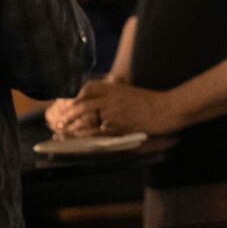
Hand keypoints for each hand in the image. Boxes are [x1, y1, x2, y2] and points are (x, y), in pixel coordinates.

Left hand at [47, 79, 176, 137]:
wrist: (168, 108)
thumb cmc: (153, 102)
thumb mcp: (131, 93)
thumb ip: (115, 96)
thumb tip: (101, 104)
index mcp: (115, 88)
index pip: (87, 88)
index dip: (74, 96)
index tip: (65, 104)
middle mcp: (112, 98)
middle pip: (83, 103)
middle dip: (68, 114)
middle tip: (58, 122)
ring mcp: (116, 112)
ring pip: (88, 117)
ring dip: (73, 125)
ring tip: (63, 132)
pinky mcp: (121, 125)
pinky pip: (99, 131)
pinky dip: (87, 135)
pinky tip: (79, 139)